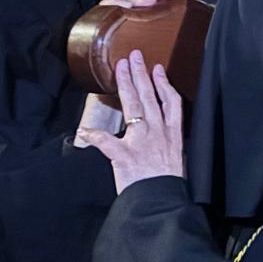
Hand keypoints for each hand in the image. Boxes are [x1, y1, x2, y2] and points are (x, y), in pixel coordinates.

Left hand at [75, 50, 184, 193]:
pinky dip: (94, 136)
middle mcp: (158, 133)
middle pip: (149, 97)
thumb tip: (163, 141)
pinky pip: (106, 142)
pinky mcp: (124, 155)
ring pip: (133, 107)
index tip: (158, 69)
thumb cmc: (170, 188)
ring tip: (122, 67)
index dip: (163, 84)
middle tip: (134, 56)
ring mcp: (141, 141)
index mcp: (173, 135)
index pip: (170, 102)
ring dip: (126, 85)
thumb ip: (169, 147)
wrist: (162, 205)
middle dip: (141, 74)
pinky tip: (84, 130)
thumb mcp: (178, 162)